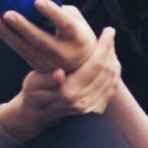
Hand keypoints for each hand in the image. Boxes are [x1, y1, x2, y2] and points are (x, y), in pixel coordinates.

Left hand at [0, 0, 95, 72]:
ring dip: (7, 33)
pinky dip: (6, 37)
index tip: (38, 1)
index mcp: (77, 38)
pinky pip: (19, 50)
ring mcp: (49, 62)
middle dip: (23, 27)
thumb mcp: (77, 21)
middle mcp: (63, 52)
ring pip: (25, 48)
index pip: (65, 24)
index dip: (52, 12)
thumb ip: (60, 10)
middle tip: (8, 13)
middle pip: (41, 40)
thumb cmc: (78, 35)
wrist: (82, 66)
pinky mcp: (37, 65)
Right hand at [0, 27, 119, 140]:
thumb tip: (59, 73)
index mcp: (68, 93)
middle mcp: (83, 102)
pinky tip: (110, 61)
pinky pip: (111, 89)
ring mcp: (91, 108)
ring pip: (111, 79)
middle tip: (110, 33)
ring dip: (113, 59)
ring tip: (110, 44)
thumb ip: (47, 79)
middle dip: (110, 49)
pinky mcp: (95, 110)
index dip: (104, 47)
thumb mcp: (33, 83)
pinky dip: (114, 73)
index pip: (95, 65)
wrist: (37, 116)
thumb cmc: (33, 94)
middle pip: (106, 71)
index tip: (108, 31)